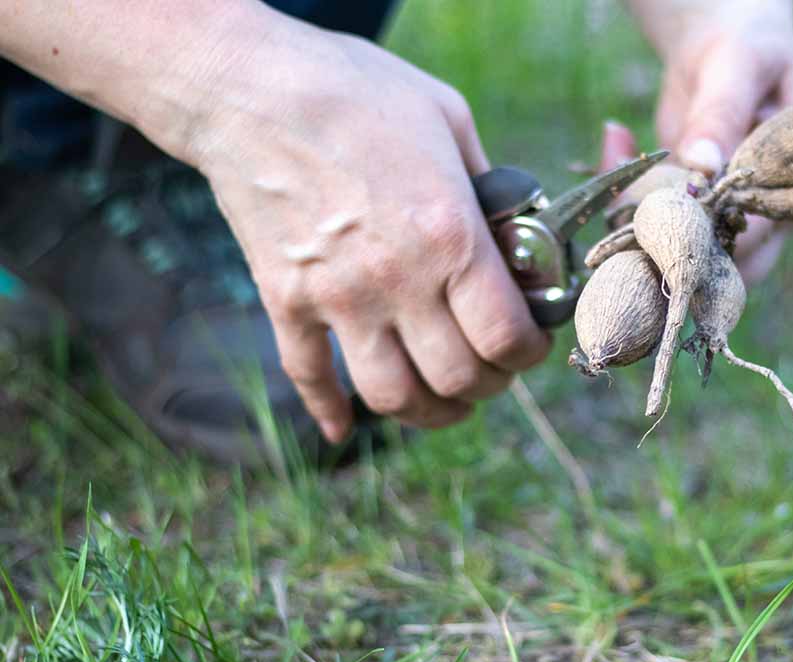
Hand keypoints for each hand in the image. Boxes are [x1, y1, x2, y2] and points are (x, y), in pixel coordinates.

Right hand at [179, 15, 550, 441]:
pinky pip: (308, 378)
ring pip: (390, 398)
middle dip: (485, 387)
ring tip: (442, 401)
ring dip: (426, 413)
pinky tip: (342, 430)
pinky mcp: (286, 300)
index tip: (527, 348)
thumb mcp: (451, 120)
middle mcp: (397, 280)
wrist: (248, 84)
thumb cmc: (358, 91)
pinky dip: (328, 413)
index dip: (527, 356)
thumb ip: (491, 187)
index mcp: (450, 238)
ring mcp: (336, 298)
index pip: (505, 339)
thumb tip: (517, 230)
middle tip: (490, 373)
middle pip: (455, 380)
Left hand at [627, 0, 792, 280]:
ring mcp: (723, 214)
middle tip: (626, 224)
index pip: (758, 236)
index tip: (669, 224)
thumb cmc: (750, 50)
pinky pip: (655, 221)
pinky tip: (615, 141)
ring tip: (613, 176)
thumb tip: (703, 163)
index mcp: (791, 186)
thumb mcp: (738, 68)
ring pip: (682, 252)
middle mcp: (762, 211)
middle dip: (670, 252)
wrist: (728, 50)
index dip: (715, 240)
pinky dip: (624, 194)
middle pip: (721, 264)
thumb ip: (720, 114)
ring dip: (639, 227)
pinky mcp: (689, 207)